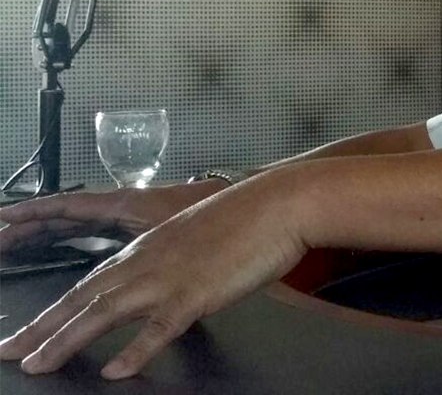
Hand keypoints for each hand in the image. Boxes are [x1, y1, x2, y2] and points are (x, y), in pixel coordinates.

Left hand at [0, 174, 307, 378]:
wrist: (282, 203)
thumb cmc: (250, 219)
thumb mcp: (200, 240)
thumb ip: (176, 264)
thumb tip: (167, 290)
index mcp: (149, 248)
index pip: (89, 283)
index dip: (54, 310)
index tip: (28, 332)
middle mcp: (148, 261)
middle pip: (83, 298)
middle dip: (41, 328)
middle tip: (8, 353)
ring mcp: (170, 277)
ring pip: (105, 312)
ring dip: (66, 339)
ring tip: (37, 365)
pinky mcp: (197, 292)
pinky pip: (160, 328)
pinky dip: (135, 351)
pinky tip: (115, 371)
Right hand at [0, 182, 222, 252]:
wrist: (250, 209)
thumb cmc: (214, 212)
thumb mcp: (172, 230)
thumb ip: (139, 244)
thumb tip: (109, 265)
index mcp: (124, 204)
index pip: (66, 206)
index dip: (32, 212)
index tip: (3, 219)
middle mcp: (122, 211)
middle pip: (65, 218)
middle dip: (30, 229)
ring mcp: (132, 222)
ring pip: (79, 227)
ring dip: (48, 236)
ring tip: (16, 247)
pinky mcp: (145, 234)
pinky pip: (99, 234)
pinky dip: (74, 241)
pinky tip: (63, 253)